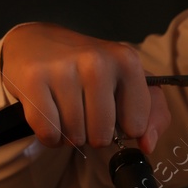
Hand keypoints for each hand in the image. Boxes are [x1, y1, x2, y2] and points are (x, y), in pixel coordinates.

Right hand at [1, 22, 170, 150]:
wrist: (35, 42)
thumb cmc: (87, 68)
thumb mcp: (129, 82)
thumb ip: (154, 114)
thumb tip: (147, 145)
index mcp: (126, 61)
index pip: (135, 126)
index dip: (122, 128)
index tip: (112, 110)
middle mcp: (97, 62)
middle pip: (101, 136)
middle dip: (92, 133)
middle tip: (83, 109)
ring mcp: (63, 69)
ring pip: (74, 137)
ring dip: (69, 134)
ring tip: (65, 109)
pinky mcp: (33, 79)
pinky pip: (49, 133)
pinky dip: (49, 135)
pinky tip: (49, 114)